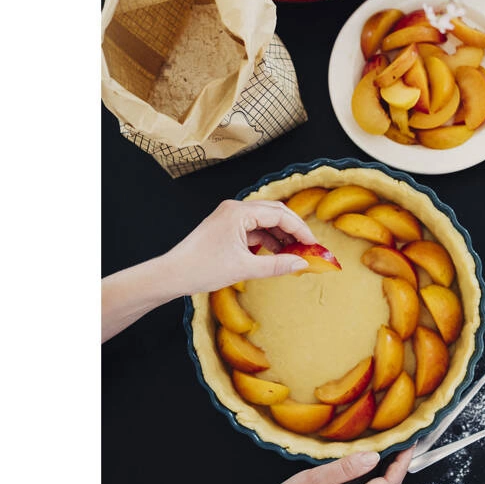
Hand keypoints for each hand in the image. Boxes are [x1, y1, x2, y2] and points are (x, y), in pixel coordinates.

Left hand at [166, 199, 317, 295]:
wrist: (171, 274)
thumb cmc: (202, 268)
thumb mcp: (244, 268)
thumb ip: (277, 265)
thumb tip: (302, 263)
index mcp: (239, 212)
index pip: (279, 214)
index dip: (299, 229)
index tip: (313, 244)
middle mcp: (235, 208)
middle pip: (274, 212)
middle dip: (293, 229)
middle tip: (308, 246)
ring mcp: (230, 216)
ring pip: (264, 220)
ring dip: (280, 235)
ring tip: (294, 253)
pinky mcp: (227, 226)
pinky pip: (254, 228)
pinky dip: (267, 239)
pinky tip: (276, 253)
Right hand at [230, 447, 414, 483]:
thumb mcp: (315, 480)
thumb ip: (346, 468)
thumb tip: (373, 456)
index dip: (402, 463)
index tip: (409, 442)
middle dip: (400, 465)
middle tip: (405, 440)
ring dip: (390, 470)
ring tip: (393, 447)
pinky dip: (376, 476)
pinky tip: (372, 462)